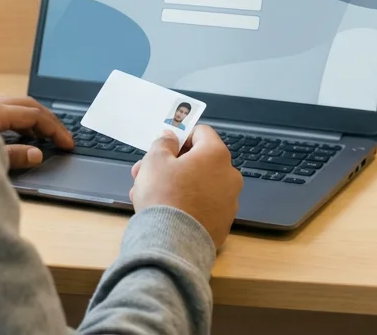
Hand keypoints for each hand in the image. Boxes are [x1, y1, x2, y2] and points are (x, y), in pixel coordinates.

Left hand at [0, 96, 73, 169]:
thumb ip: (12, 156)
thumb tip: (37, 155)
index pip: (35, 115)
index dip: (55, 129)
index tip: (68, 144)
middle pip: (29, 105)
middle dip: (50, 120)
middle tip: (64, 136)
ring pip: (17, 105)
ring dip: (36, 118)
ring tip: (47, 135)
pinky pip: (6, 109)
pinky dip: (21, 119)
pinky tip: (23, 133)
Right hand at [129, 125, 241, 247]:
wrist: (172, 243)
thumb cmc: (165, 198)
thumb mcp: (155, 161)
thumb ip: (163, 143)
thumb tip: (170, 137)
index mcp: (216, 155)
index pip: (201, 132)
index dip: (180, 136)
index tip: (165, 146)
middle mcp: (229, 176)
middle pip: (198, 161)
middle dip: (171, 165)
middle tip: (147, 172)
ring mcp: (229, 202)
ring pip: (198, 184)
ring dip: (175, 185)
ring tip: (147, 195)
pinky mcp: (223, 223)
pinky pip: (202, 206)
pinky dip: (186, 204)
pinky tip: (164, 211)